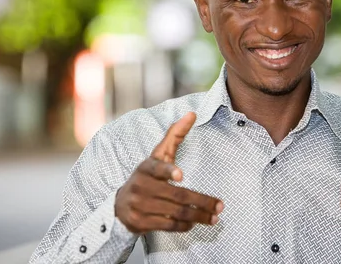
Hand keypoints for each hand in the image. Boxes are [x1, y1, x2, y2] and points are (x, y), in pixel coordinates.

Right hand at [115, 112, 223, 233]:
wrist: (120, 205)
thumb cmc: (148, 176)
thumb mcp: (158, 155)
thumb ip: (175, 135)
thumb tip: (192, 114)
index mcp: (146, 168)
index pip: (157, 167)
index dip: (168, 171)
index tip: (180, 175)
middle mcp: (141, 187)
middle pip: (177, 196)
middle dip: (201, 202)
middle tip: (220, 206)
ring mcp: (140, 206)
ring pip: (175, 213)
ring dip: (198, 216)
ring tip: (215, 217)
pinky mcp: (141, 223)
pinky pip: (168, 226)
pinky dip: (185, 225)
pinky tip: (195, 223)